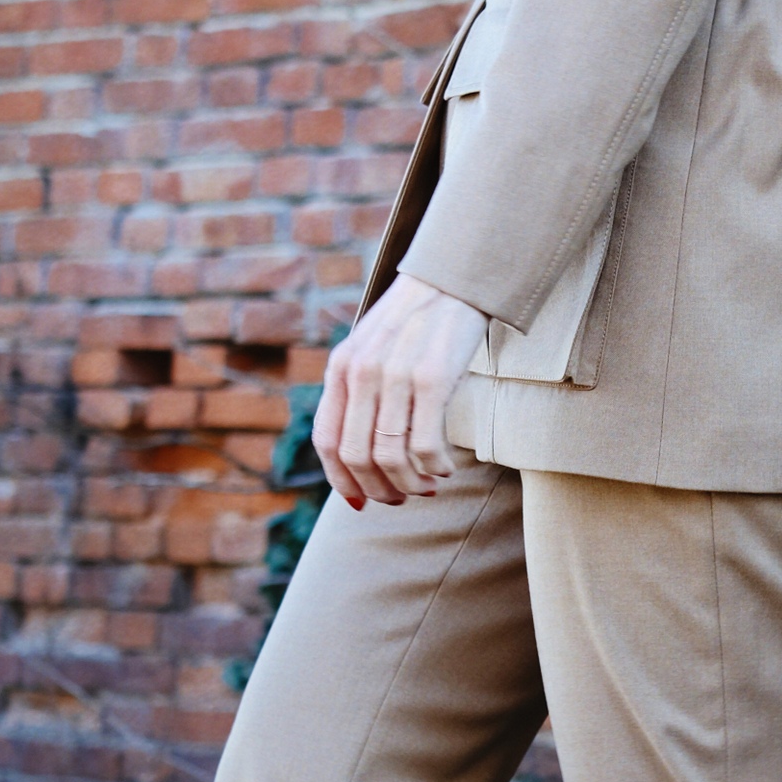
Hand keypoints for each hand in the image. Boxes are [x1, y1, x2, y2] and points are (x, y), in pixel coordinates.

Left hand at [313, 274, 486, 506]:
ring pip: (391, 456)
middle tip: (402, 497)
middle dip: (380, 489)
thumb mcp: (372, 348)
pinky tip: (446, 467)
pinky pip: (425, 445)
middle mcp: (361, 372)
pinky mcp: (432, 378)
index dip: (340, 481)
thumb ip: (359, 389)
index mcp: (341, 367)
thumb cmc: (417, 321)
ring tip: (429, 486)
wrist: (453, 279)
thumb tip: (360, 451)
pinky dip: (435, 467)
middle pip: (357, 456)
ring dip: (411, 483)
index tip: (360, 502)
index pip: (327, 440)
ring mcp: (395, 375)